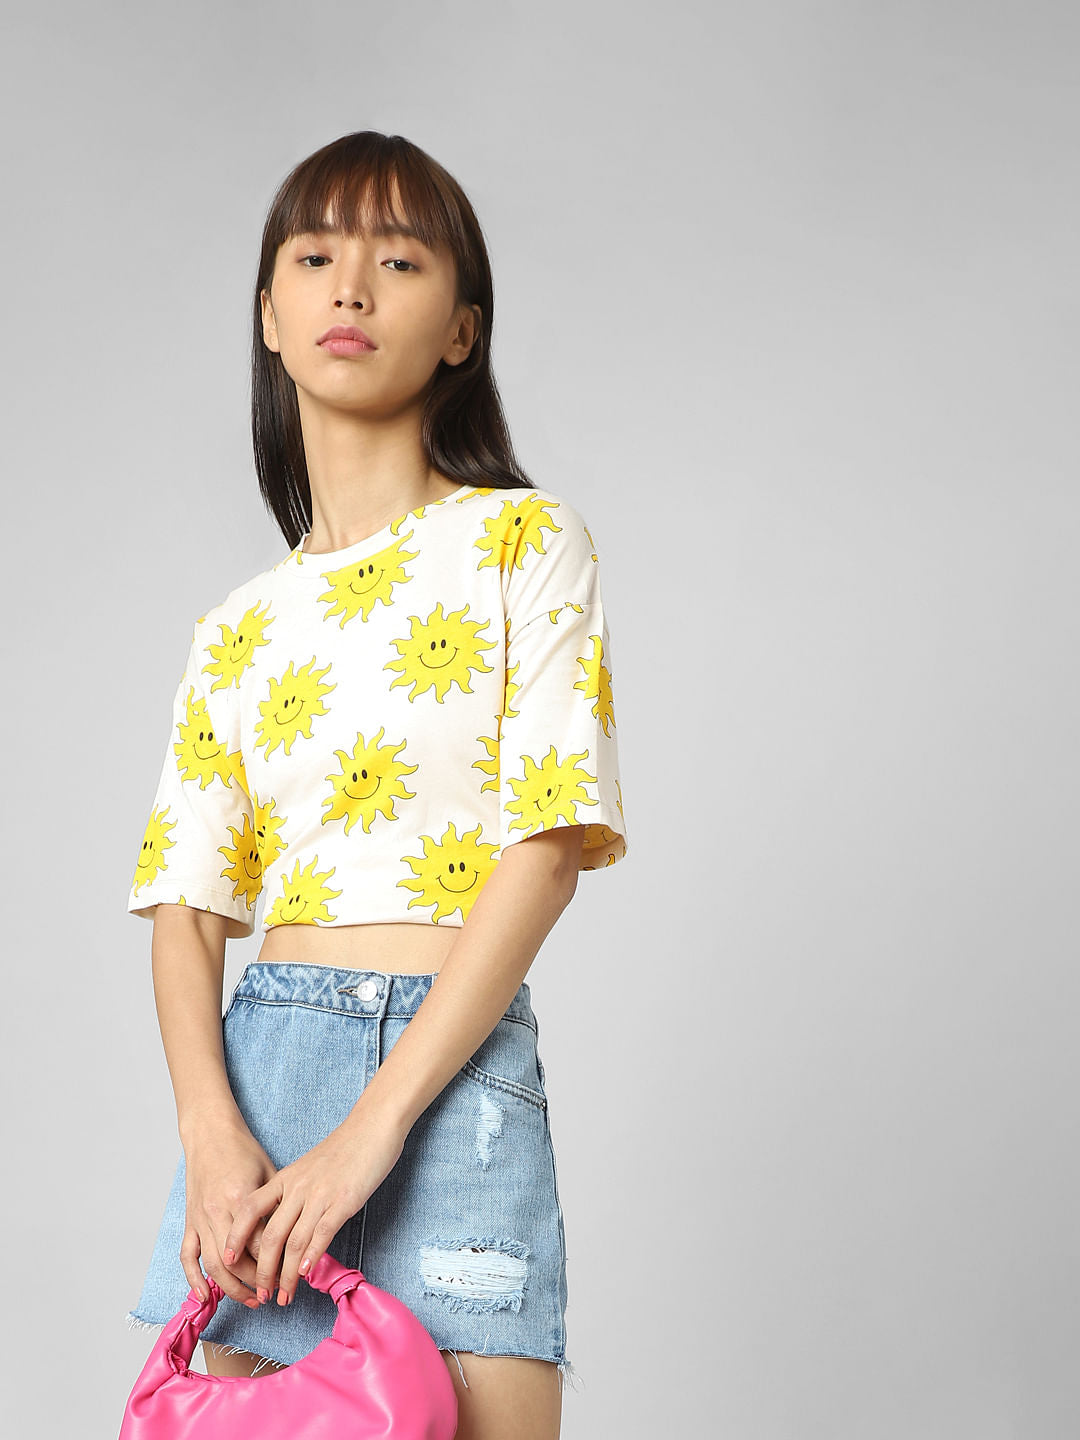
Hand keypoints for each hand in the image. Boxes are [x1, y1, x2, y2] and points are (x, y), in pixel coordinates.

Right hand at [180, 1122, 281, 1307]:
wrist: (210, 1134)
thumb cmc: (243, 1151)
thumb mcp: (269, 1172)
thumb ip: (277, 1204)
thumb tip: (296, 1234)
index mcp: (241, 1198)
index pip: (260, 1243)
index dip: (276, 1264)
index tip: (290, 1276)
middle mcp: (217, 1212)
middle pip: (237, 1261)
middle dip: (256, 1283)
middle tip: (273, 1295)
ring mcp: (200, 1218)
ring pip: (213, 1264)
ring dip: (231, 1288)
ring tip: (250, 1299)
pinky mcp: (190, 1221)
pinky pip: (188, 1256)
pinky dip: (194, 1278)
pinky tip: (206, 1295)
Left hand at [222, 1112, 406, 1306]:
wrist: (372, 1125)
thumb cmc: (344, 1148)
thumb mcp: (309, 1167)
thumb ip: (296, 1193)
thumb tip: (289, 1225)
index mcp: (286, 1178)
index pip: (250, 1209)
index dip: (236, 1237)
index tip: (228, 1260)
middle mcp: (297, 1187)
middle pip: (269, 1235)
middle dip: (262, 1271)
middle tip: (263, 1294)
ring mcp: (319, 1195)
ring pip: (293, 1242)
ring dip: (286, 1275)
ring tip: (284, 1296)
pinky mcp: (343, 1201)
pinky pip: (320, 1234)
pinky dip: (311, 1258)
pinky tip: (306, 1275)